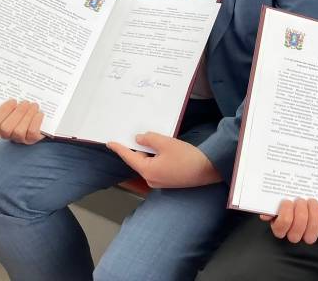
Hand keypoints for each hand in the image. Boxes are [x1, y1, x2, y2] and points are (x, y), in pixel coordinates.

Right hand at [0, 99, 44, 143]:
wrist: (40, 119)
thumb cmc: (23, 109)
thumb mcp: (14, 103)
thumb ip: (7, 99)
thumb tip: (4, 88)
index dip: (2, 111)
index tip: (13, 100)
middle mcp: (7, 134)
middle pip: (6, 128)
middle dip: (17, 113)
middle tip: (25, 102)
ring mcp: (19, 138)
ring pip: (19, 131)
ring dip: (28, 116)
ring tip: (34, 106)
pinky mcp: (31, 140)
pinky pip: (32, 133)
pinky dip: (36, 121)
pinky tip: (39, 113)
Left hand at [107, 132, 221, 188]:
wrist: (207, 170)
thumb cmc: (186, 157)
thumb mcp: (166, 143)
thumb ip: (149, 139)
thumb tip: (138, 139)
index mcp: (147, 170)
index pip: (129, 157)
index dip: (119, 148)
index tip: (110, 143)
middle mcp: (150, 179)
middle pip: (139, 160)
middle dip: (138, 148)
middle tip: (138, 135)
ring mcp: (160, 182)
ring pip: (148, 164)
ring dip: (149, 152)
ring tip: (154, 139)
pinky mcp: (168, 181)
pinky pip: (156, 167)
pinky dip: (156, 158)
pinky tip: (164, 149)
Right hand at [259, 197, 317, 243]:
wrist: (305, 196)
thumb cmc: (290, 196)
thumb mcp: (276, 198)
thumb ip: (270, 204)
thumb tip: (266, 214)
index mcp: (280, 227)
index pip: (282, 225)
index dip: (285, 212)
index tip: (287, 200)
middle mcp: (294, 234)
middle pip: (298, 229)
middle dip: (301, 211)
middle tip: (301, 199)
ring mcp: (308, 235)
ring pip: (311, 233)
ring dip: (313, 213)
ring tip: (312, 202)